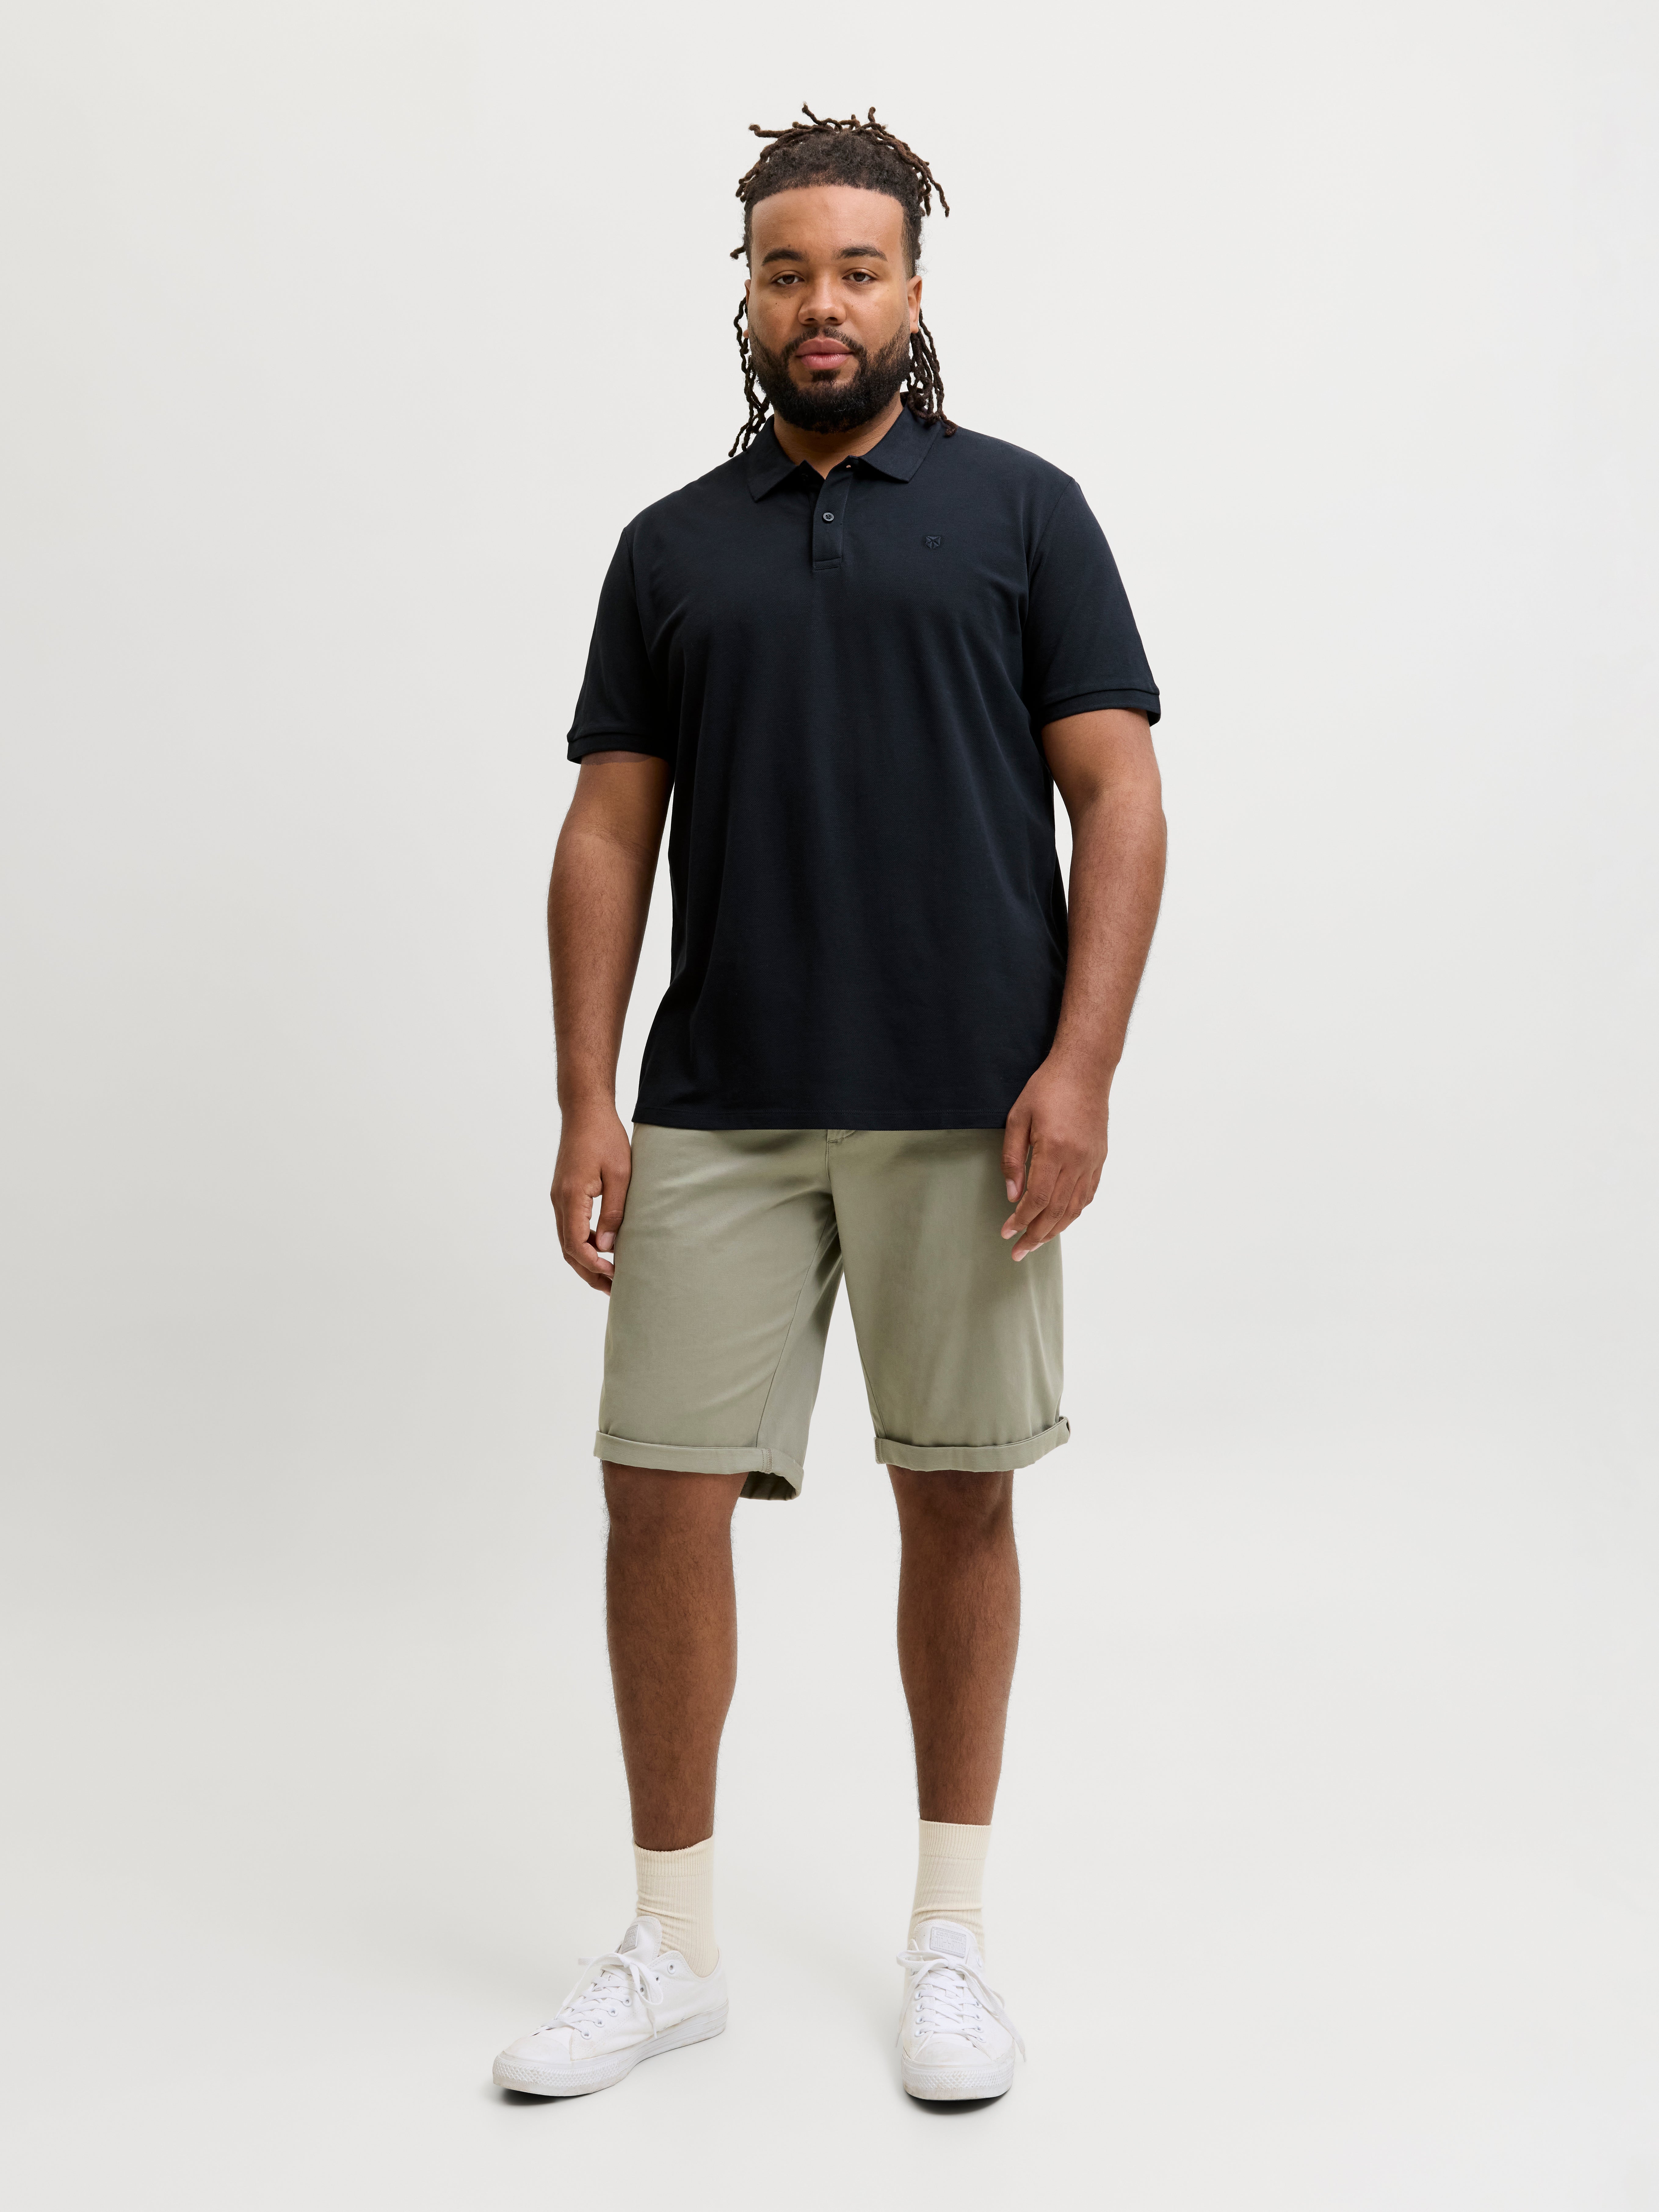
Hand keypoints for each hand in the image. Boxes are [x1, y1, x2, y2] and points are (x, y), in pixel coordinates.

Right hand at [551, 1103, 632, 1292]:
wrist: (585, 1112)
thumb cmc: (605, 1138)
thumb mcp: (619, 1174)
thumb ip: (613, 1211)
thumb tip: (607, 1247)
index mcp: (571, 1197)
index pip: (576, 1244)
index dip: (593, 1265)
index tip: (614, 1275)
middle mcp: (559, 1201)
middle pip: (568, 1249)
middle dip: (588, 1272)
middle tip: (613, 1290)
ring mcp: (558, 1197)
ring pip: (566, 1240)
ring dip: (584, 1262)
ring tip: (608, 1277)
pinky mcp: (563, 1193)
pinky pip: (569, 1227)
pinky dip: (582, 1245)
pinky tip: (600, 1251)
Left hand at [1000, 1056, 1110, 1260]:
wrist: (1085, 1068)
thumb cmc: (1047, 1088)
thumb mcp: (1017, 1117)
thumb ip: (1013, 1158)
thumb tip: (1012, 1195)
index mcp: (1055, 1149)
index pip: (1038, 1199)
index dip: (1021, 1220)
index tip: (1006, 1232)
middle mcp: (1077, 1159)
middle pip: (1057, 1210)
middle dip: (1036, 1235)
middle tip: (1018, 1252)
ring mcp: (1092, 1160)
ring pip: (1075, 1207)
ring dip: (1055, 1229)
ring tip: (1037, 1243)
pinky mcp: (1100, 1158)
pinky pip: (1088, 1194)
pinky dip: (1074, 1212)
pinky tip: (1061, 1220)